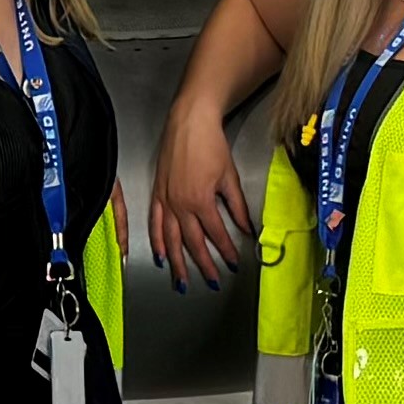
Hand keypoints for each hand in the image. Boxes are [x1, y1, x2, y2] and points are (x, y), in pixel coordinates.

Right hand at [148, 100, 251, 287]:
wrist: (189, 121)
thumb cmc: (211, 144)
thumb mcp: (230, 176)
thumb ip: (237, 206)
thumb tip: (247, 228)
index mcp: (201, 201)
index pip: (216, 234)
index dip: (226, 250)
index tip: (233, 263)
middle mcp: (180, 205)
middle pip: (192, 243)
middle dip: (203, 265)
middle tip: (212, 281)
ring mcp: (166, 200)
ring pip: (170, 239)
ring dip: (177, 262)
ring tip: (181, 281)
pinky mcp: (158, 192)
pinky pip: (155, 222)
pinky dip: (157, 240)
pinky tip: (160, 254)